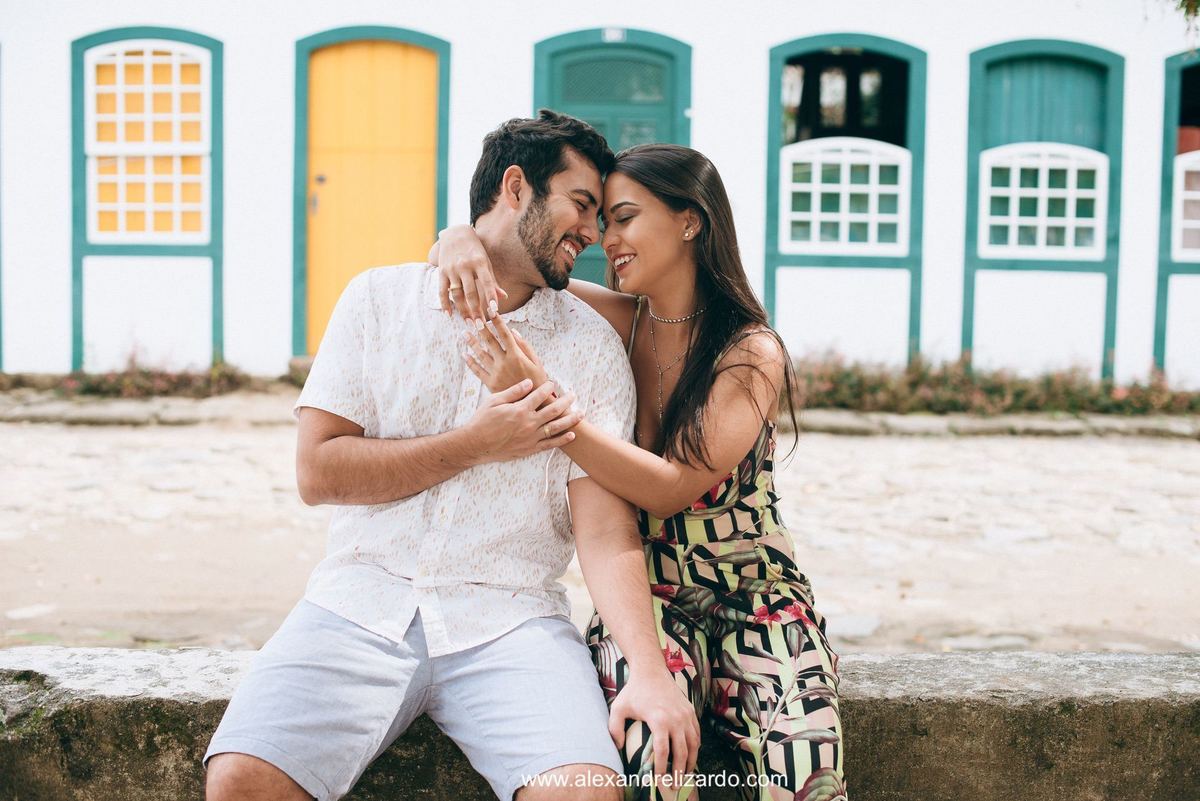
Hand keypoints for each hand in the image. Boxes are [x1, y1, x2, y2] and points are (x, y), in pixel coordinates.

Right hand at [434, 224, 507, 321]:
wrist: (455, 234)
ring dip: (462, 310)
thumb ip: (493, 281)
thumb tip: (503, 298)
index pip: (487, 282)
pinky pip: (442, 291)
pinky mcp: (441, 271)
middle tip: (480, 325)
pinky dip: (445, 303)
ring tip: (469, 322)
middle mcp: (465, 266)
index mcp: (479, 262)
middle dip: (475, 310)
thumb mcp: (486, 262)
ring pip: (457, 294)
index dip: (491, 296)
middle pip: (470, 292)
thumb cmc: (475, 250)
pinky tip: (450, 315)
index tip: (495, 311)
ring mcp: (452, 269)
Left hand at [464, 314, 548, 394]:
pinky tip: (465, 354)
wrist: (534, 404)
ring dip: (472, 343)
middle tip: (474, 319)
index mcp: (517, 356)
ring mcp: (496, 373)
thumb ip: (525, 346)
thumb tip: (513, 331)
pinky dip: (470, 362)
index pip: (505, 334)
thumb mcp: (536, 362)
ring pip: (481, 355)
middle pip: (490, 342)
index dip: (497, 321)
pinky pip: (478, 371)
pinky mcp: (491, 384)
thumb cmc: (538, 381)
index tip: (491, 310)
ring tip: (465, 333)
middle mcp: (504, 363)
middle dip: (481, 329)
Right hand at [466, 379, 583, 462]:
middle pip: (554, 410)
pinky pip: (550, 444)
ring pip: (556, 427)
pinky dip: (562, 440)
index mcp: (520, 409)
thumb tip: (529, 382)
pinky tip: (571, 435)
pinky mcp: (529, 449)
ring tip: (581, 414)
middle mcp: (528, 423)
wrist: (475, 445)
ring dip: (570, 419)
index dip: (548, 387)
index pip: (540, 395)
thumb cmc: (482, 421)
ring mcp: (531, 437)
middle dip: (566, 401)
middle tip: (574, 395)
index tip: (553, 383)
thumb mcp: (494, 401)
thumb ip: (513, 392)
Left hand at [608, 667, 700, 783]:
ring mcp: (686, 714)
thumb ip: (615, 729)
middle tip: (675, 785)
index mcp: (659, 719)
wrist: (651, 671)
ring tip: (686, 774)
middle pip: (681, 752)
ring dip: (691, 761)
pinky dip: (695, 746)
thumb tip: (618, 748)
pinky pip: (697, 733)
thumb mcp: (619, 708)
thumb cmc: (634, 690)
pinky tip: (691, 755)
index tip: (658, 781)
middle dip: (679, 771)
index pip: (663, 751)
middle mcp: (676, 718)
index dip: (662, 769)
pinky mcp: (691, 710)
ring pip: (693, 744)